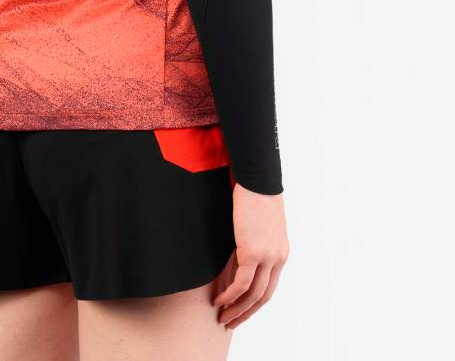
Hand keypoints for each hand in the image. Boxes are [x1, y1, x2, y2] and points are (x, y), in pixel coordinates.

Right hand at [213, 184, 288, 328]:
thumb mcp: (255, 224)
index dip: (253, 302)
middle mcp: (277, 259)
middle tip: (230, 322)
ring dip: (236, 308)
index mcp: (280, 253)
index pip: (268, 286)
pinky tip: (219, 298)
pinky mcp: (253, 251)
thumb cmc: (254, 193)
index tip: (239, 310)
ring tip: (222, 316)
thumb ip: (249, 242)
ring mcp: (267, 257)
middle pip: (263, 296)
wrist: (257, 178)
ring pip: (253, 294)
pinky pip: (241, 282)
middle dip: (246, 313)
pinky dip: (229, 293)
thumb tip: (235, 258)